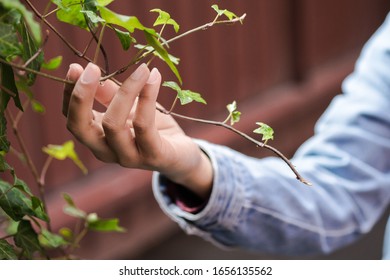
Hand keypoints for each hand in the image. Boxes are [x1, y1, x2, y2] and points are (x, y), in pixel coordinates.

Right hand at [63, 63, 212, 198]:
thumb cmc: (154, 129)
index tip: (75, 68)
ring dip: (125, 91)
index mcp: (98, 139)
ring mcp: (128, 157)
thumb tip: (89, 71)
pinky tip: (154, 77)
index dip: (69, 94)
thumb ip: (110, 94)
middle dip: (81, 95)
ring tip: (141, 68)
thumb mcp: (130, 107)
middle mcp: (107, 151)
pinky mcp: (152, 156)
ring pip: (113, 125)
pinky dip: (147, 97)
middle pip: (81, 128)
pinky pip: (144, 125)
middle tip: (91, 67)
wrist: (183, 155)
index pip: (72, 119)